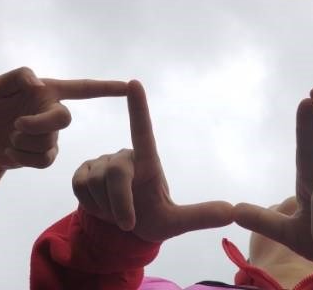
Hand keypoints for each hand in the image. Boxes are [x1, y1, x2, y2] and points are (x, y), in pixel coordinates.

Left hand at [0, 66, 127, 170]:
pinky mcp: (45, 155)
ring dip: (23, 141)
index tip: (129, 85)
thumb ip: (19, 76)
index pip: (83, 88)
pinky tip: (10, 152)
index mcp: (48, 91)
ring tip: (9, 138)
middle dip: (40, 124)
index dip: (106, 88)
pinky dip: (23, 157)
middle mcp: (53, 112)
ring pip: (48, 142)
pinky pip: (44, 160)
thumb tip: (39, 86)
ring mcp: (52, 136)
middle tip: (16, 125)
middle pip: (64, 118)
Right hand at [72, 81, 231, 241]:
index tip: (134, 83)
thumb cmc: (152, 217)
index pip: (143, 131)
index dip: (139, 108)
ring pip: (96, 183)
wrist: (122, 229)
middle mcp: (124, 157)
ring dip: (106, 207)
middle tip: (127, 223)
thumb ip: (199, 216)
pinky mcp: (82, 172)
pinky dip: (90, 205)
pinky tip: (101, 206)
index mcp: (147, 162)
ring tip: (116, 212)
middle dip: (121, 202)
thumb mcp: (175, 222)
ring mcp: (101, 163)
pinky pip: (80, 187)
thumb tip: (232, 212)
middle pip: (117, 174)